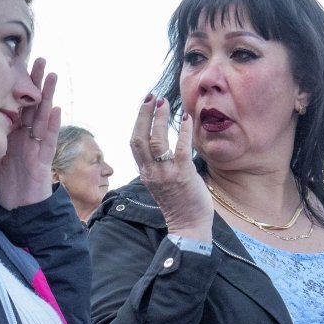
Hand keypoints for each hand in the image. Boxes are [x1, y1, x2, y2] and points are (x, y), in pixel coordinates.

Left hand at [0, 58, 58, 208]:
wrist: (19, 206)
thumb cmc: (8, 182)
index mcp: (16, 132)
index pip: (18, 104)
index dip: (19, 86)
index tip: (19, 65)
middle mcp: (28, 136)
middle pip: (33, 105)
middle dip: (36, 83)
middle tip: (39, 59)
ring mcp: (37, 146)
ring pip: (43, 117)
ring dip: (48, 97)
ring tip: (51, 76)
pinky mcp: (43, 160)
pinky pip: (48, 141)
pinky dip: (51, 126)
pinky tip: (55, 109)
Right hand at [131, 94, 211, 243]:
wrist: (189, 226)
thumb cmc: (179, 204)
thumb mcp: (161, 182)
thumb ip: (157, 165)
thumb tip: (160, 146)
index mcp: (145, 173)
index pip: (135, 143)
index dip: (138, 121)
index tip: (145, 104)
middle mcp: (151, 172)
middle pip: (139, 138)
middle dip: (144, 115)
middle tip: (152, 97)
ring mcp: (166, 174)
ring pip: (156, 142)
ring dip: (159, 119)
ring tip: (164, 103)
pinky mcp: (183, 175)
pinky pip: (180, 149)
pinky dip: (182, 131)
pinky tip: (186, 118)